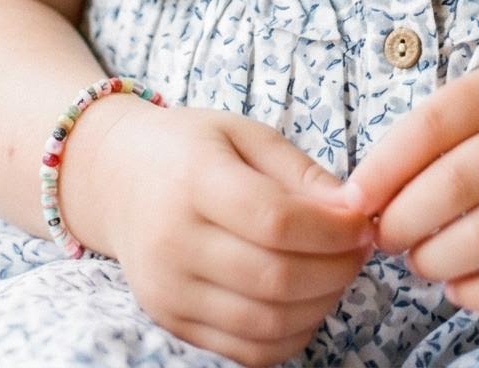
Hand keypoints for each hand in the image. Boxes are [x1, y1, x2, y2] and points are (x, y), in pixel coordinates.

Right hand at [86, 101, 376, 367]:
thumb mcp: (243, 133)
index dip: (332, 230)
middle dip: (336, 270)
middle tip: (361, 249)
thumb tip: (354, 209)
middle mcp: (174, 242)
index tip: (364, 221)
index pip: (275, 220)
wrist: (115, 179)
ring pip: (265, 324)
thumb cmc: (189, 148)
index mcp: (193, 180)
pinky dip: (290, 335)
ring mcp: (169, 291)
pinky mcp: (171, 322)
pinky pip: (245, 351)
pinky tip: (307, 302)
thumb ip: (298, 171)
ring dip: (320, 305)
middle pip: (275, 278)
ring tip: (337, 273)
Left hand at [340, 55, 478, 314]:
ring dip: (435, 258)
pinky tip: (458, 288)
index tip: (354, 198)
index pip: (434, 123)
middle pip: (456, 183)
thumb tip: (372, 188)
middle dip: (404, 219)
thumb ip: (449, 127)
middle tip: (383, 237)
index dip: (384, 166)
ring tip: (418, 262)